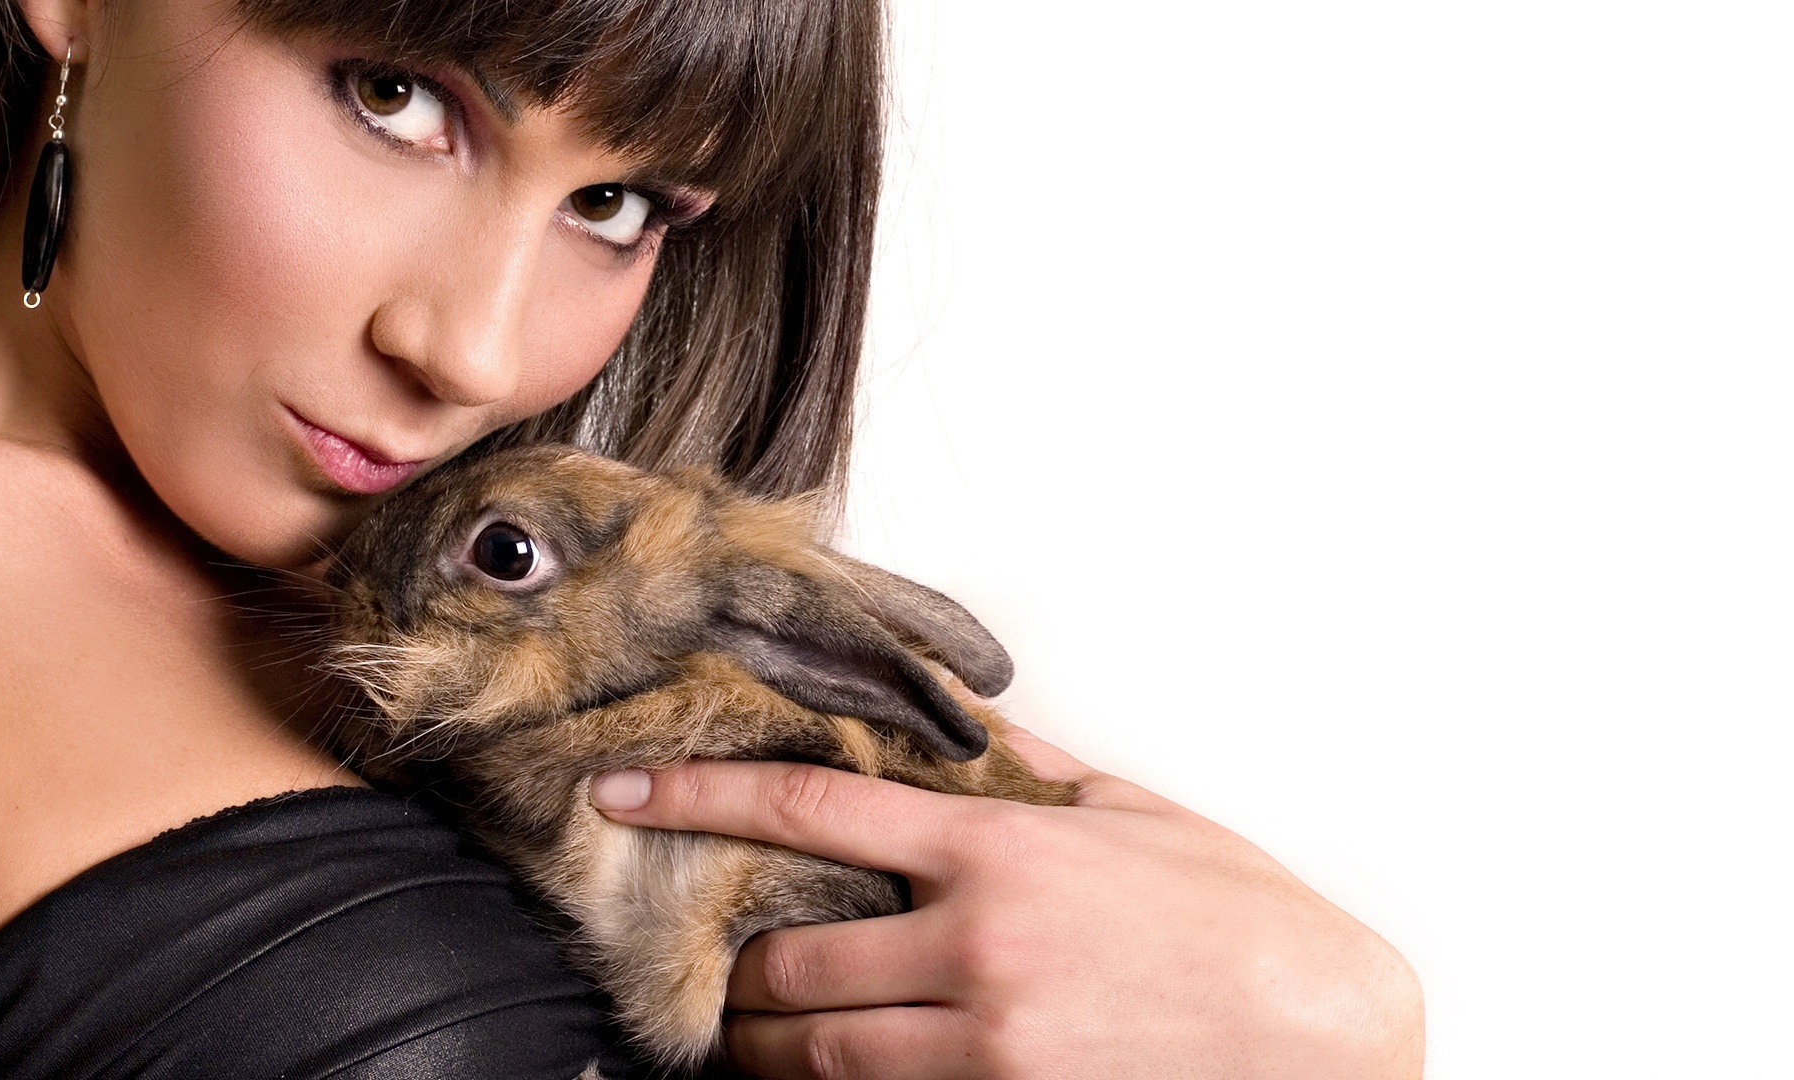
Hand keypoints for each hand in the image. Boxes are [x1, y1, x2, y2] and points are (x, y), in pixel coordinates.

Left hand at [590, 730, 1423, 1078]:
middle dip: (737, 972)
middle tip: (728, 972)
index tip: (626, 793)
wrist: (1330, 1032)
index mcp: (998, 849)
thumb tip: (955, 724)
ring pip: (816, 1053)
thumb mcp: (1133, 813)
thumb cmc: (1241, 919)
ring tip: (760, 1040)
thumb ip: (1027, 768)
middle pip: (787, 959)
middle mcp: (976, 944)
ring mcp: (989, 1041)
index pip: (809, 807)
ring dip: (767, 1049)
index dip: (698, 795)